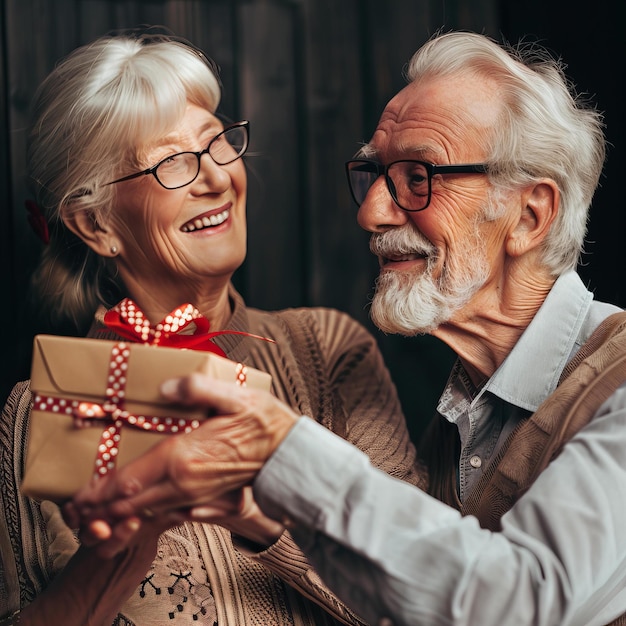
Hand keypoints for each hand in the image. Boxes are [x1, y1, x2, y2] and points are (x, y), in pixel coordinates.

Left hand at [67, 373, 296, 554]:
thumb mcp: (234, 396)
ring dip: (119, 515)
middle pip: (131, 502)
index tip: (77, 495)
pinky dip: (144, 517)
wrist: (288, 452)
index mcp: (183, 457)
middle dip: (101, 509)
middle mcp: (184, 482)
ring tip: (96, 514)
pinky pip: (166, 513)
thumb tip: (165, 386)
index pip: (130, 479)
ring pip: (146, 511)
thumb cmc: (263, 421)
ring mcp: (195, 493)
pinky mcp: (205, 497)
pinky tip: (135, 513)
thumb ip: (197, 388)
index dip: (99, 490)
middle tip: (76, 510)